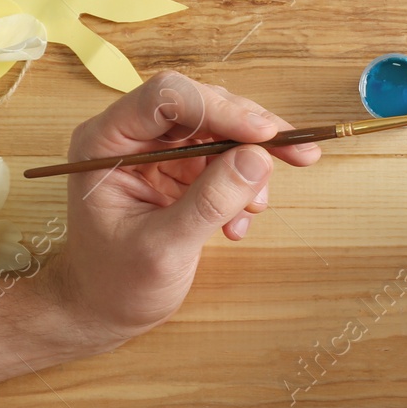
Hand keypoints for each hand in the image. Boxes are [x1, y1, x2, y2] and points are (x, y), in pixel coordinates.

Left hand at [46, 72, 318, 352]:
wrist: (106, 309)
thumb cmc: (117, 282)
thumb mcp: (164, 247)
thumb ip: (210, 201)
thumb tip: (259, 158)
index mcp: (107, 143)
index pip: (167, 98)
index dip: (221, 109)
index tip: (268, 135)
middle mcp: (132, 137)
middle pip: (202, 106)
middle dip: (252, 130)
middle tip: (300, 155)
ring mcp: (159, 152)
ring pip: (221, 129)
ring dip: (253, 162)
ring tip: (256, 209)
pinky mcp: (182, 171)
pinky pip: (227, 159)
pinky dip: (245, 186)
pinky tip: (238, 224)